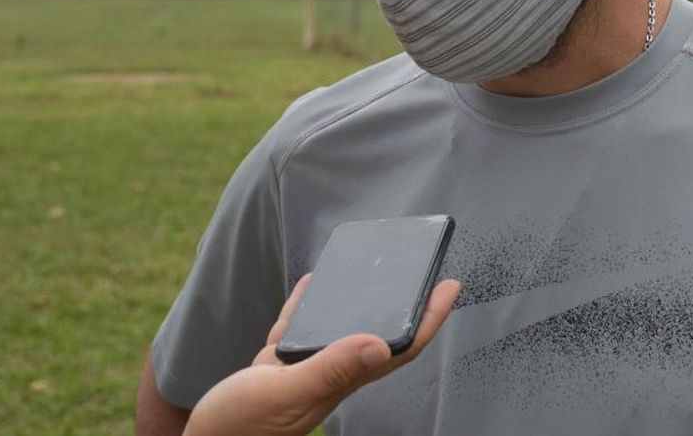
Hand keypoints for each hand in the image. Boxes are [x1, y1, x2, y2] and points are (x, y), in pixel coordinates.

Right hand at [183, 274, 461, 435]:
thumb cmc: (241, 428)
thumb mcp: (285, 391)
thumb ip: (329, 367)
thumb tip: (378, 342)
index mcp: (340, 380)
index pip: (398, 347)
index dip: (428, 318)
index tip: (450, 286)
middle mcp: (328, 374)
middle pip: (379, 334)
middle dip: (406, 307)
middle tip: (427, 275)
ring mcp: (302, 371)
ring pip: (341, 328)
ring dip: (361, 302)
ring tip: (376, 273)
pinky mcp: (274, 368)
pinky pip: (299, 327)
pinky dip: (307, 303)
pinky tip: (311, 284)